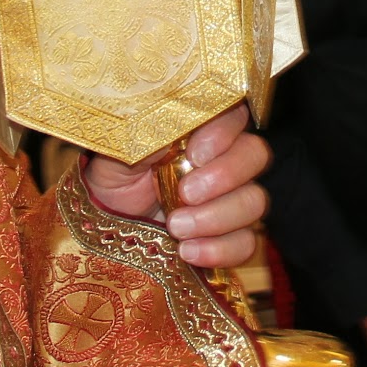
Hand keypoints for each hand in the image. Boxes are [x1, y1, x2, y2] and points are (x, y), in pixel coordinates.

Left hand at [85, 103, 268, 267]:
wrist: (110, 224)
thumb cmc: (116, 178)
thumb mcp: (119, 155)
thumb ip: (143, 139)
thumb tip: (167, 130)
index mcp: (200, 130)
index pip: (233, 114)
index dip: (223, 132)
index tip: (194, 153)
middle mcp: (223, 160)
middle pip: (255, 154)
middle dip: (224, 175)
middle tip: (186, 192)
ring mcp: (231, 199)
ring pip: (254, 201)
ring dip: (216, 217)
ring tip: (175, 226)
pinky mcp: (231, 236)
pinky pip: (247, 243)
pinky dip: (219, 249)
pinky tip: (188, 251)